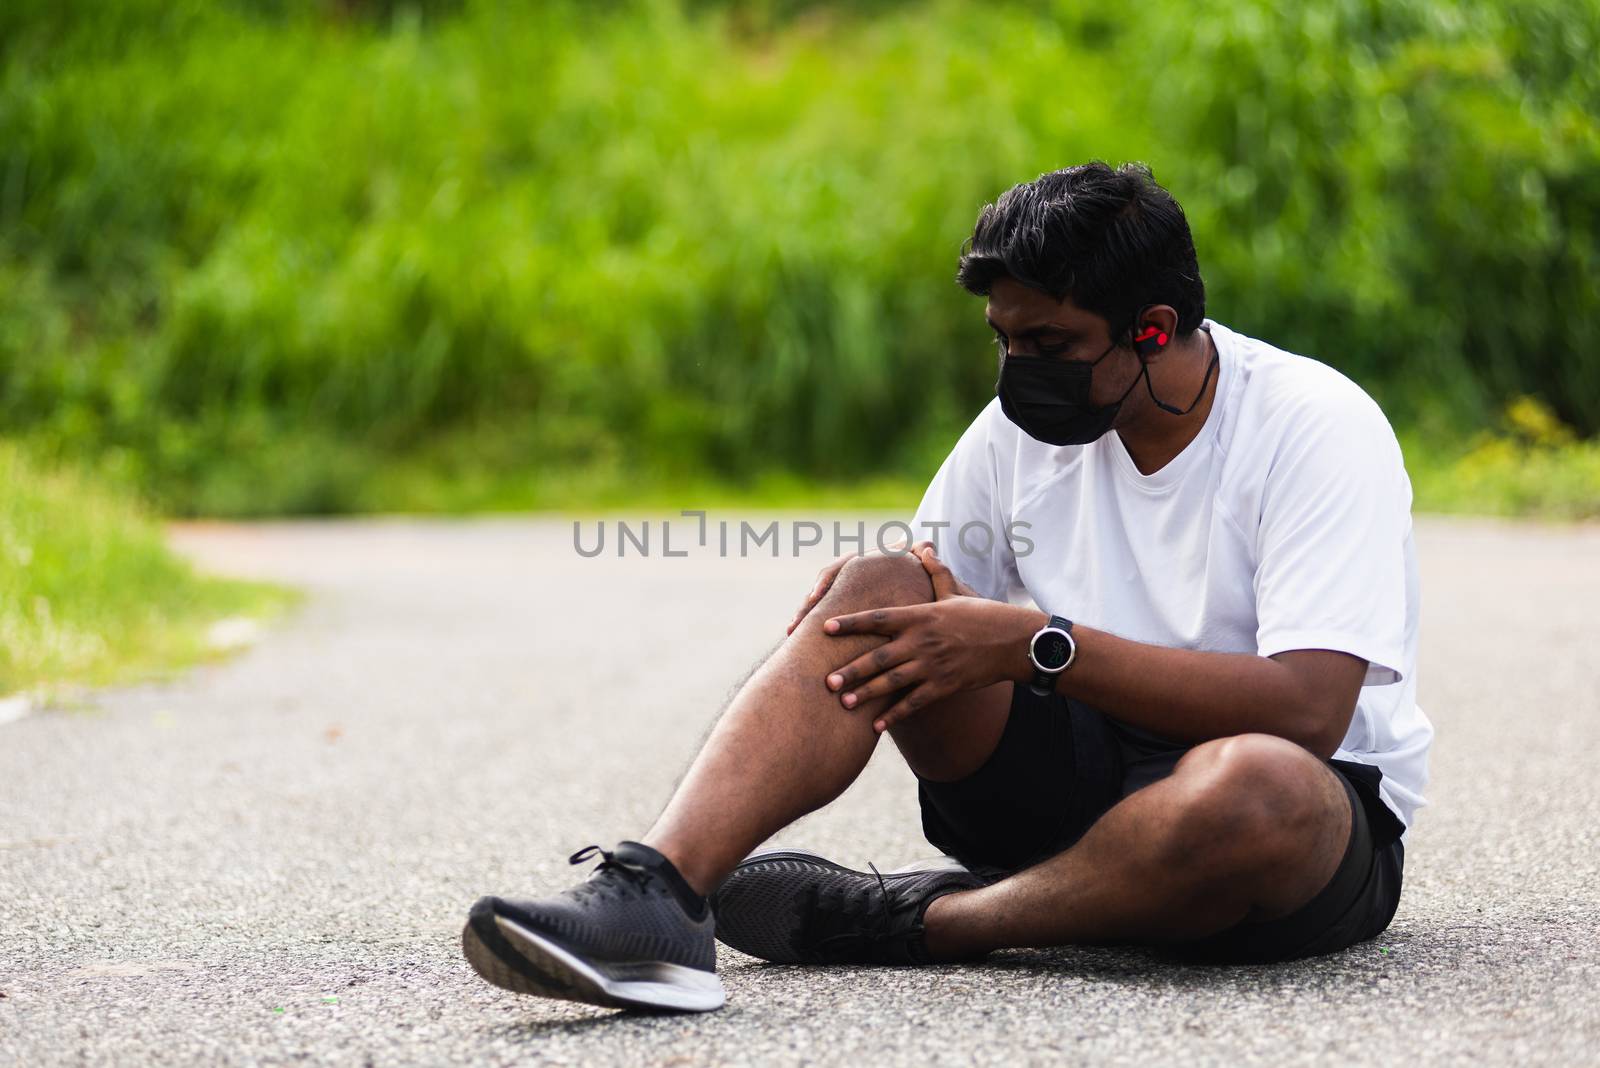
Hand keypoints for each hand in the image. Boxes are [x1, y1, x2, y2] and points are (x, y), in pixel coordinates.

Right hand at [786, 538, 927, 634]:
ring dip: (803, 620)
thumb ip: (920, 552)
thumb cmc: (910, 568)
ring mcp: (839, 592)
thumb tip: (928, 544)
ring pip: (814, 606)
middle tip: (795, 625)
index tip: (815, 597)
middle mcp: (844, 577)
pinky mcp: (840, 608)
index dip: (823, 584)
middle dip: (806, 608)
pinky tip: (799, 645)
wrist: (903, 577)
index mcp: (857, 564)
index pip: (834, 571)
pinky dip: (810, 630)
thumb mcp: (915, 560)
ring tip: (792, 635)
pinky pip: (820, 618)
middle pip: (818, 592)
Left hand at [823, 545, 1037, 731]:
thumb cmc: (983, 616)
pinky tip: (876, 725)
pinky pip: (914, 703)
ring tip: (843, 703)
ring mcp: (933, 665)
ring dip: (866, 694)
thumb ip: (935, 572)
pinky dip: (894, 715)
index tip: (825, 628)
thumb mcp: (956, 592)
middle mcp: (922, 641)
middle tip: (825, 681)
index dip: (851, 623)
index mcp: (920, 616)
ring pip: (892, 682)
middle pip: (878, 657)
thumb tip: (923, 548)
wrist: (1014, 642)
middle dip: (850, 670)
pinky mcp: (945, 686)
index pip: (878, 618)